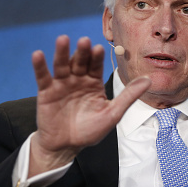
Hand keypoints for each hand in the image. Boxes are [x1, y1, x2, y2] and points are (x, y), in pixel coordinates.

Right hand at [28, 35, 150, 176]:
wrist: (66, 146)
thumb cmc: (90, 130)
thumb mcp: (112, 113)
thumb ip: (128, 96)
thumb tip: (149, 80)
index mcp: (94, 82)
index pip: (96, 66)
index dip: (97, 58)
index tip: (99, 48)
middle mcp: (78, 79)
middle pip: (79, 62)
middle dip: (81, 52)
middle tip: (84, 41)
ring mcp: (61, 84)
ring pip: (61, 65)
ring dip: (61, 52)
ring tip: (63, 40)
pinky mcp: (46, 91)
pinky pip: (43, 77)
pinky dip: (40, 66)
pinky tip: (38, 55)